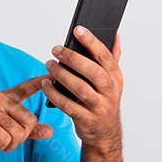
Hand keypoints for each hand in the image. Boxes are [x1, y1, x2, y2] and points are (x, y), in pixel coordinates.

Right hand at [0, 74, 53, 161]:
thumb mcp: (7, 132)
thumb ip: (28, 131)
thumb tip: (49, 131)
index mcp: (4, 98)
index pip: (25, 87)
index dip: (40, 82)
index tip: (52, 74)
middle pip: (29, 121)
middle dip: (20, 138)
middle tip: (3, 138)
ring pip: (18, 133)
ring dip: (8, 144)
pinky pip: (5, 139)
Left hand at [41, 25, 123, 148]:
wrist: (105, 132)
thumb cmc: (104, 100)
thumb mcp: (112, 80)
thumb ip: (113, 57)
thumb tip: (115, 35)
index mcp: (116, 77)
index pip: (105, 56)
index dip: (91, 42)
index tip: (77, 29)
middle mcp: (110, 91)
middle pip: (92, 71)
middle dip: (73, 58)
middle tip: (56, 49)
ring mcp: (99, 106)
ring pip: (80, 88)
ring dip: (62, 75)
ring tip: (49, 64)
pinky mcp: (86, 119)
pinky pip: (68, 106)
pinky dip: (55, 94)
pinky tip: (45, 84)